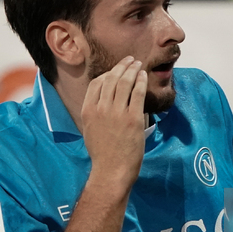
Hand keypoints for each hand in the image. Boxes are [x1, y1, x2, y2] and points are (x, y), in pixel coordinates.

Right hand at [81, 56, 147, 194]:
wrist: (112, 171)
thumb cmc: (103, 155)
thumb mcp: (91, 130)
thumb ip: (97, 114)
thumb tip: (108, 100)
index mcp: (88, 111)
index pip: (96, 84)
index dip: (108, 73)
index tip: (117, 70)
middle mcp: (100, 109)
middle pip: (111, 79)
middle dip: (122, 66)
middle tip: (130, 60)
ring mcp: (117, 113)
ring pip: (124, 83)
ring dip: (132, 70)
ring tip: (138, 64)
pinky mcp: (133, 119)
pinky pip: (137, 93)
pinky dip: (141, 82)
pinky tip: (144, 77)